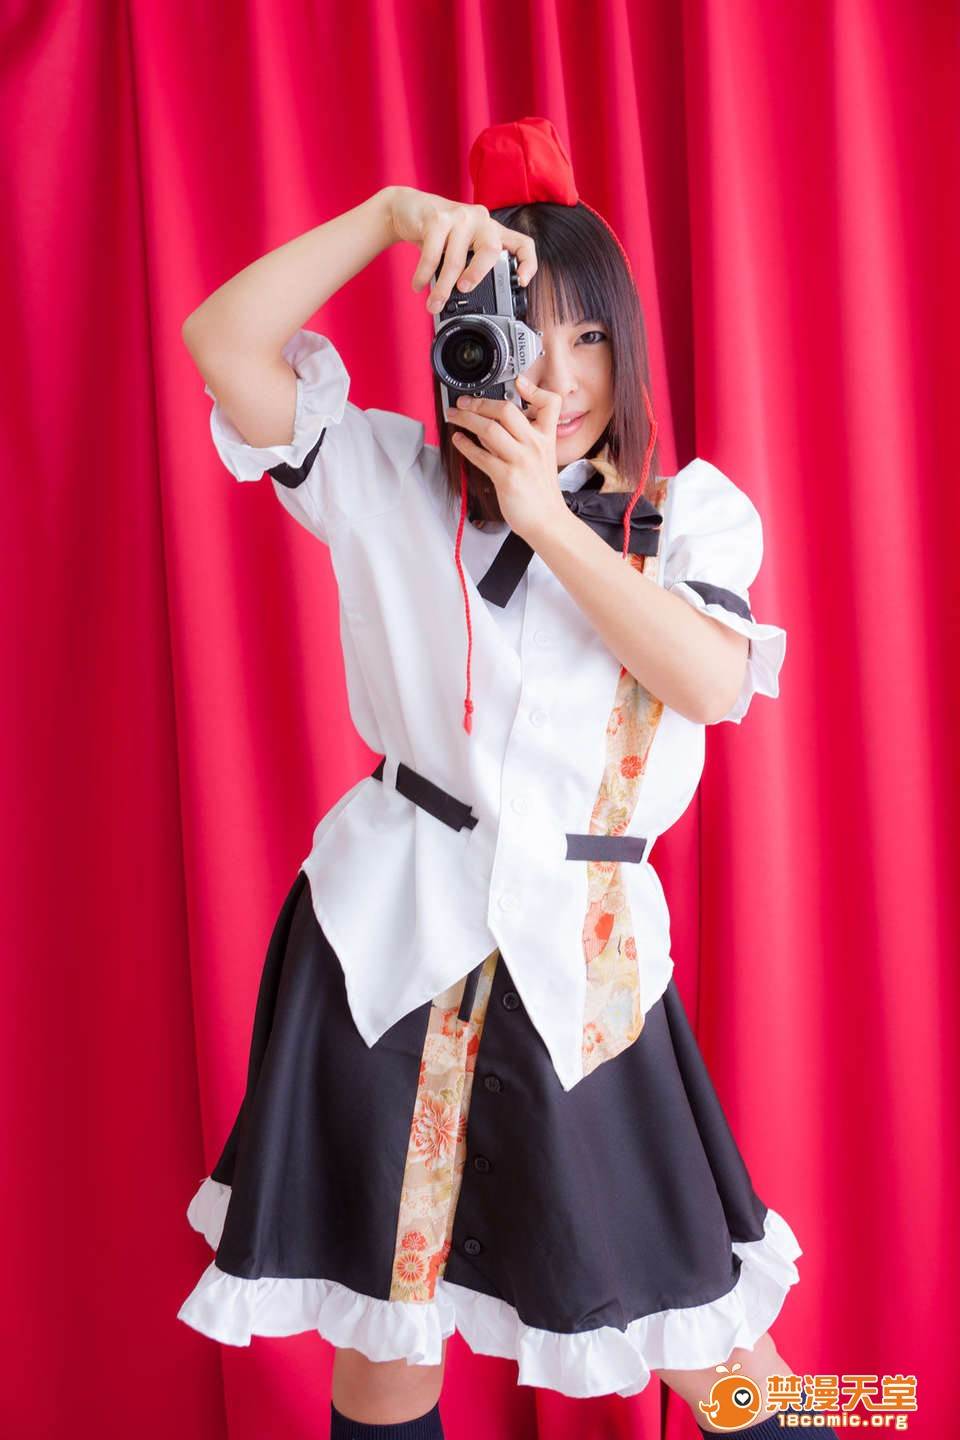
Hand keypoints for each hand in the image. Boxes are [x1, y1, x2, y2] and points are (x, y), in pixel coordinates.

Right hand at [386, 186, 537, 312]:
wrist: (407, 208)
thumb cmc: (439, 233)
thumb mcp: (462, 246)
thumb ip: (471, 265)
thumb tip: (472, 302)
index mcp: (492, 230)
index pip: (521, 244)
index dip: (527, 263)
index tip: (522, 282)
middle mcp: (480, 220)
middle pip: (491, 251)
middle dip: (477, 275)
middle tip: (463, 290)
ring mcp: (460, 217)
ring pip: (457, 259)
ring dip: (443, 288)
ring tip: (434, 304)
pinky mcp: (437, 218)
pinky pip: (432, 255)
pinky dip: (424, 275)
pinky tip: (419, 285)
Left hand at [446, 375, 571, 544]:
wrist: (548, 521)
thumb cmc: (541, 492)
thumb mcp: (540, 458)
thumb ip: (518, 439)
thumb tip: (489, 425)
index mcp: (546, 437)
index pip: (549, 403)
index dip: (533, 389)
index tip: (518, 382)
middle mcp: (534, 445)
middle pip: (507, 410)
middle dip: (480, 402)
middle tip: (464, 401)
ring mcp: (521, 460)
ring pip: (489, 430)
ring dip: (466, 419)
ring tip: (454, 416)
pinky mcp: (507, 477)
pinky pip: (481, 456)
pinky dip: (465, 445)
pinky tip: (458, 440)